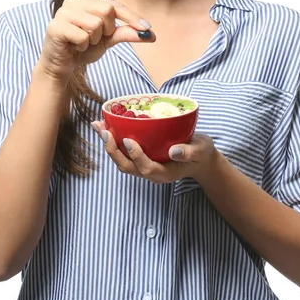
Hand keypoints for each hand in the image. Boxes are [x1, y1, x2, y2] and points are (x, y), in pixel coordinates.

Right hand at [36, 0, 154, 80]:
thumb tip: (150, 34)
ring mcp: (63, 11)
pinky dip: (83, 46)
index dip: (132, 18)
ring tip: (83, 42)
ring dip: (94, 39)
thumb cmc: (84, 47)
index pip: (115, 5)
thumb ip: (126, 33)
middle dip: (107, 30)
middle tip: (95, 38)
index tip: (147, 28)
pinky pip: (82, 36)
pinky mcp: (55, 25)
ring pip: (95, 24)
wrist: (62, 64)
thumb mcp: (109, 39)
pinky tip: (74, 46)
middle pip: (107, 10)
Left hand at [91, 121, 216, 183]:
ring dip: (108, 144)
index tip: (129, 140)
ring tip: (98, 126)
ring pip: (122, 160)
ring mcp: (145, 166)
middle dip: (113, 150)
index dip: (136, 156)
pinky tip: (106, 126)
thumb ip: (189, 152)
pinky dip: (113, 141)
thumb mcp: (200, 151)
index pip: (146, 168)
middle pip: (127, 167)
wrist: (200, 159)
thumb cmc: (201, 153)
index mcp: (165, 173)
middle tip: (104, 131)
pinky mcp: (141, 158)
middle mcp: (151, 172)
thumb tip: (173, 151)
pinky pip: (124, 153)